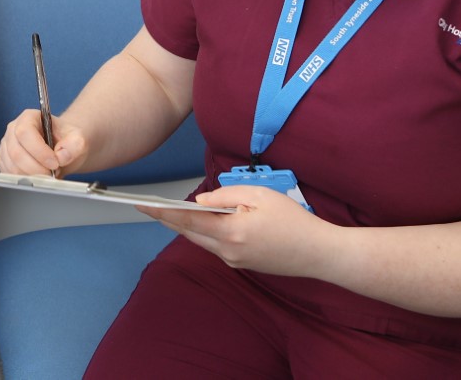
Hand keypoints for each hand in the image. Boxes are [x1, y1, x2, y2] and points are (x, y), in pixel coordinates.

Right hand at [0, 109, 87, 176]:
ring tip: (47, 175)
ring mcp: (6, 146)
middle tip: (52, 174)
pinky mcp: (4, 161)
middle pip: (16, 152)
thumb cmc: (66, 140)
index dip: (39, 151)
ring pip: (12, 166)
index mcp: (29, 117)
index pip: (25, 132)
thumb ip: (74, 144)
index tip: (54, 163)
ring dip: (32, 176)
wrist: (62, 149)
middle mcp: (13, 130)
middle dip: (36, 168)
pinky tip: (38, 178)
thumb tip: (61, 156)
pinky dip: (25, 180)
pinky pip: (9, 175)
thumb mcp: (77, 138)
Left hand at [140, 185, 336, 277]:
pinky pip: (216, 246)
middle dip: (169, 219)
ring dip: (187, 227)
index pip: (187, 220)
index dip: (162, 212)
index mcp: (230, 232)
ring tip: (172, 212)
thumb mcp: (259, 195)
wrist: (317, 252)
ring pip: (201, 241)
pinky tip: (205, 223)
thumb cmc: (292, 220)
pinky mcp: (242, 265)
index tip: (142, 205)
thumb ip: (226, 196)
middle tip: (151, 206)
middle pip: (190, 233)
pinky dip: (206, 233)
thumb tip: (200, 202)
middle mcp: (227, 251)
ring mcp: (234, 261)